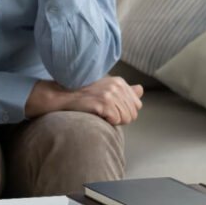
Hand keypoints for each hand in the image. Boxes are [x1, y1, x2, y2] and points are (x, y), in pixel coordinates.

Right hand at [29, 76, 143, 125]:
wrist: (64, 96)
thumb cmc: (85, 94)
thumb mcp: (107, 88)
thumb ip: (125, 91)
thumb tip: (140, 89)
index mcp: (120, 82)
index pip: (137, 105)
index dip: (125, 111)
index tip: (111, 109)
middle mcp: (117, 86)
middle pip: (133, 114)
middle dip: (120, 118)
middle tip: (104, 112)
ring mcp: (110, 94)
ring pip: (126, 118)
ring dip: (114, 121)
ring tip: (101, 113)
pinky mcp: (104, 103)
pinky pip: (116, 120)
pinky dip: (108, 122)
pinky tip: (98, 115)